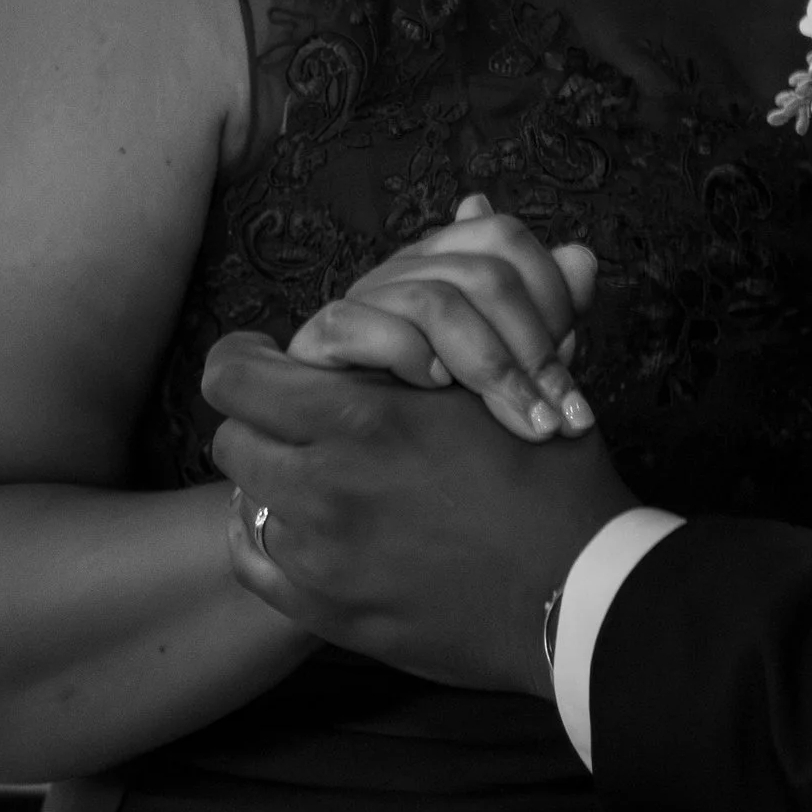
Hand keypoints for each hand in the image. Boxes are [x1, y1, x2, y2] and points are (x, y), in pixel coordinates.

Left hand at [207, 336, 633, 693]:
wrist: (579, 595)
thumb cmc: (553, 480)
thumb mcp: (508, 378)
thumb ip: (462, 306)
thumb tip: (473, 198)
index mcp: (360, 420)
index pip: (235, 377)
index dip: (244, 361)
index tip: (264, 359)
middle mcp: (323, 489)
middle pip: (231, 439)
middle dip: (261, 422)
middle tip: (300, 419)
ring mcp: (320, 560)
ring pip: (248, 500)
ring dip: (277, 481)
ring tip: (322, 474)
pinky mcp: (327, 614)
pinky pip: (255, 564)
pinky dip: (273, 540)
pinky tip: (311, 530)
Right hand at [286, 197, 600, 443]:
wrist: (376, 474)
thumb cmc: (454, 419)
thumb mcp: (516, 371)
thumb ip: (551, 319)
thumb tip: (581, 259)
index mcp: (451, 260)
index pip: (505, 236)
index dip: (551, 296)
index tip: (571, 379)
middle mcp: (406, 267)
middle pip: (483, 271)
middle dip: (532, 350)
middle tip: (556, 418)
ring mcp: (362, 298)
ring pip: (434, 301)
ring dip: (489, 367)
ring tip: (520, 421)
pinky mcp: (319, 339)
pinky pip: (360, 323)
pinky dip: (407, 356)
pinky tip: (434, 390)